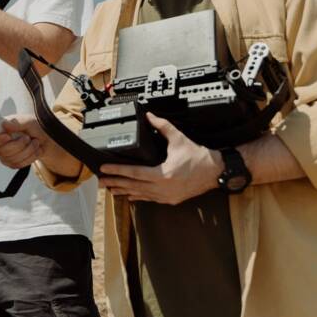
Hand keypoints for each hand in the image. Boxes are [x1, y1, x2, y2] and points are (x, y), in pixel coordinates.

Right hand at [0, 114, 46, 168]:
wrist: (43, 136)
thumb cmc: (32, 126)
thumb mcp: (26, 122)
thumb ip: (16, 124)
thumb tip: (4, 124)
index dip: (0, 140)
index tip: (8, 136)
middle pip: (4, 151)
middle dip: (20, 144)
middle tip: (27, 137)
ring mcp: (4, 156)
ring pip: (14, 159)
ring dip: (29, 150)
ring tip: (34, 142)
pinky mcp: (12, 164)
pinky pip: (20, 164)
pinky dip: (31, 157)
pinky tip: (35, 150)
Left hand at [98, 113, 222, 204]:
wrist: (215, 172)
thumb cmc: (198, 156)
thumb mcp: (179, 139)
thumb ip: (162, 126)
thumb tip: (149, 115)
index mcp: (163, 174)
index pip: (134, 173)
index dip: (117, 171)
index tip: (104, 169)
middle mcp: (162, 188)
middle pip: (133, 186)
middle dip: (115, 183)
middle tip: (101, 181)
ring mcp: (166, 196)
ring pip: (140, 195)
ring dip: (124, 191)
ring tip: (110, 189)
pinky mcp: (170, 200)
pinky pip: (150, 199)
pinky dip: (138, 196)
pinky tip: (129, 196)